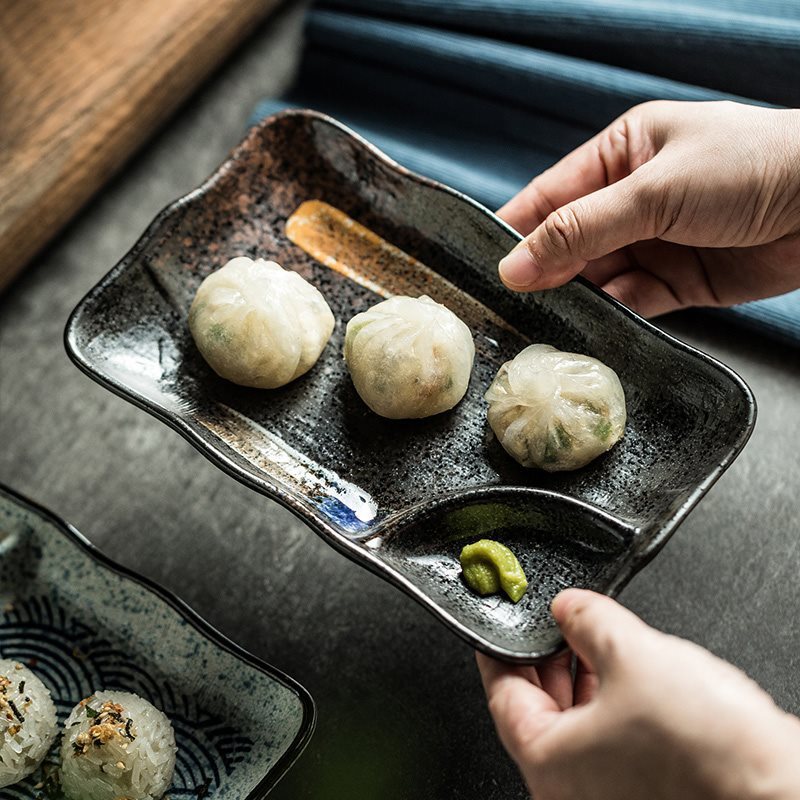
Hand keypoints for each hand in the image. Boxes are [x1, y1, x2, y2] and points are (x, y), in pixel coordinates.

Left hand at [477, 589, 799, 799]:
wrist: (782, 793)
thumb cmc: (709, 752)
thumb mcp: (631, 653)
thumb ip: (586, 619)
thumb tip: (568, 606)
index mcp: (549, 766)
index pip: (502, 697)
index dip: (498, 652)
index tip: (495, 629)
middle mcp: (572, 789)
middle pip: (536, 711)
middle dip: (543, 659)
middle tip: (545, 623)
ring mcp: (608, 793)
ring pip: (573, 723)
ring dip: (576, 676)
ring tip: (585, 636)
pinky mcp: (644, 788)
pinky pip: (606, 736)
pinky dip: (606, 699)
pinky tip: (622, 669)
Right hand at [496, 101, 799, 315]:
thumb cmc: (748, 167)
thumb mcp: (653, 190)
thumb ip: (581, 230)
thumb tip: (514, 265)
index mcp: (621, 154)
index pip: (550, 196)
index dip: (515, 231)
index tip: (485, 267)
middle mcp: (632, 199)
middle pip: (568, 243)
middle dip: (543, 273)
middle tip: (510, 305)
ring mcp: (654, 242)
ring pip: (596, 278)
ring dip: (575, 299)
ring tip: (546, 322)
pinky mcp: (677, 282)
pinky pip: (631, 302)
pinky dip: (613, 315)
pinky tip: (596, 325)